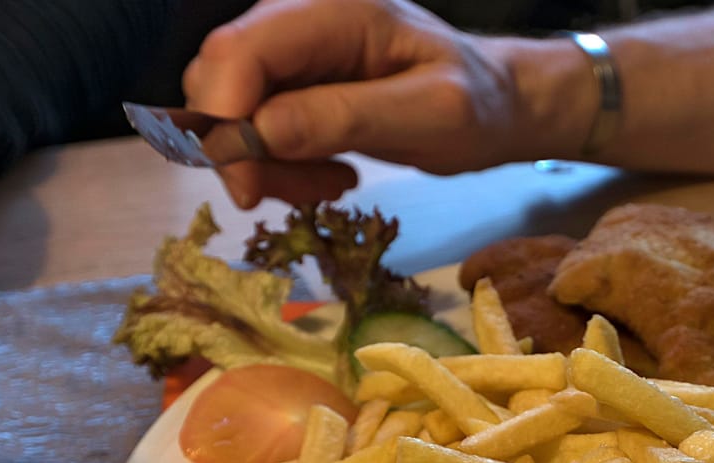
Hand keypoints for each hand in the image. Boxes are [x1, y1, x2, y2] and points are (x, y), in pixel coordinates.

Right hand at [182, 0, 587, 207]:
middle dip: (244, 151)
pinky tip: (331, 175)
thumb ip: (347, 117)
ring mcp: (290, 52)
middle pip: (218, 80)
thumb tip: (262, 132)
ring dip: (266, 166)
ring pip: (229, 111)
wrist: (495, 105)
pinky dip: (279, 166)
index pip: (238, 51)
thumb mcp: (430, 114)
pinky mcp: (289, 85)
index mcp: (334, 11)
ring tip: (332, 185)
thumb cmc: (476, 104)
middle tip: (306, 193)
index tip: (250, 187)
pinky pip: (252, 129)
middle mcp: (298, 19)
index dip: (225, 119)